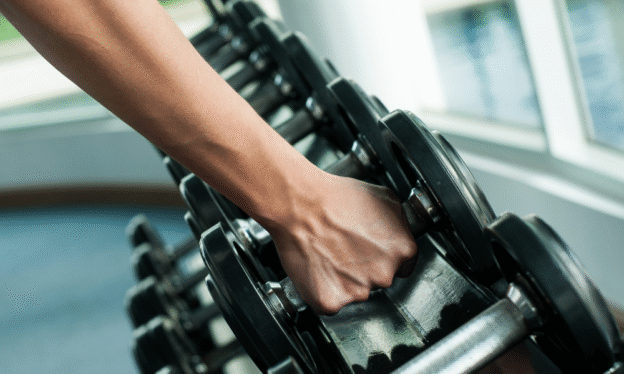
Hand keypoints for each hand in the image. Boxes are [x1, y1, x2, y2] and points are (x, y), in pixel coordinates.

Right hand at [265, 174, 417, 314]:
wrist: (299, 205)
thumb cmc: (335, 197)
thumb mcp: (385, 198)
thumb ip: (400, 225)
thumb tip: (399, 234)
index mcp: (402, 250)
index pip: (404, 265)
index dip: (384, 256)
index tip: (370, 250)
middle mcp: (384, 274)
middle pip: (380, 280)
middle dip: (365, 267)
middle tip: (345, 247)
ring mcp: (358, 291)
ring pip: (355, 292)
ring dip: (344, 279)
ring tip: (329, 252)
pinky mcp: (331, 301)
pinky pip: (330, 303)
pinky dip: (323, 290)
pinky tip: (318, 267)